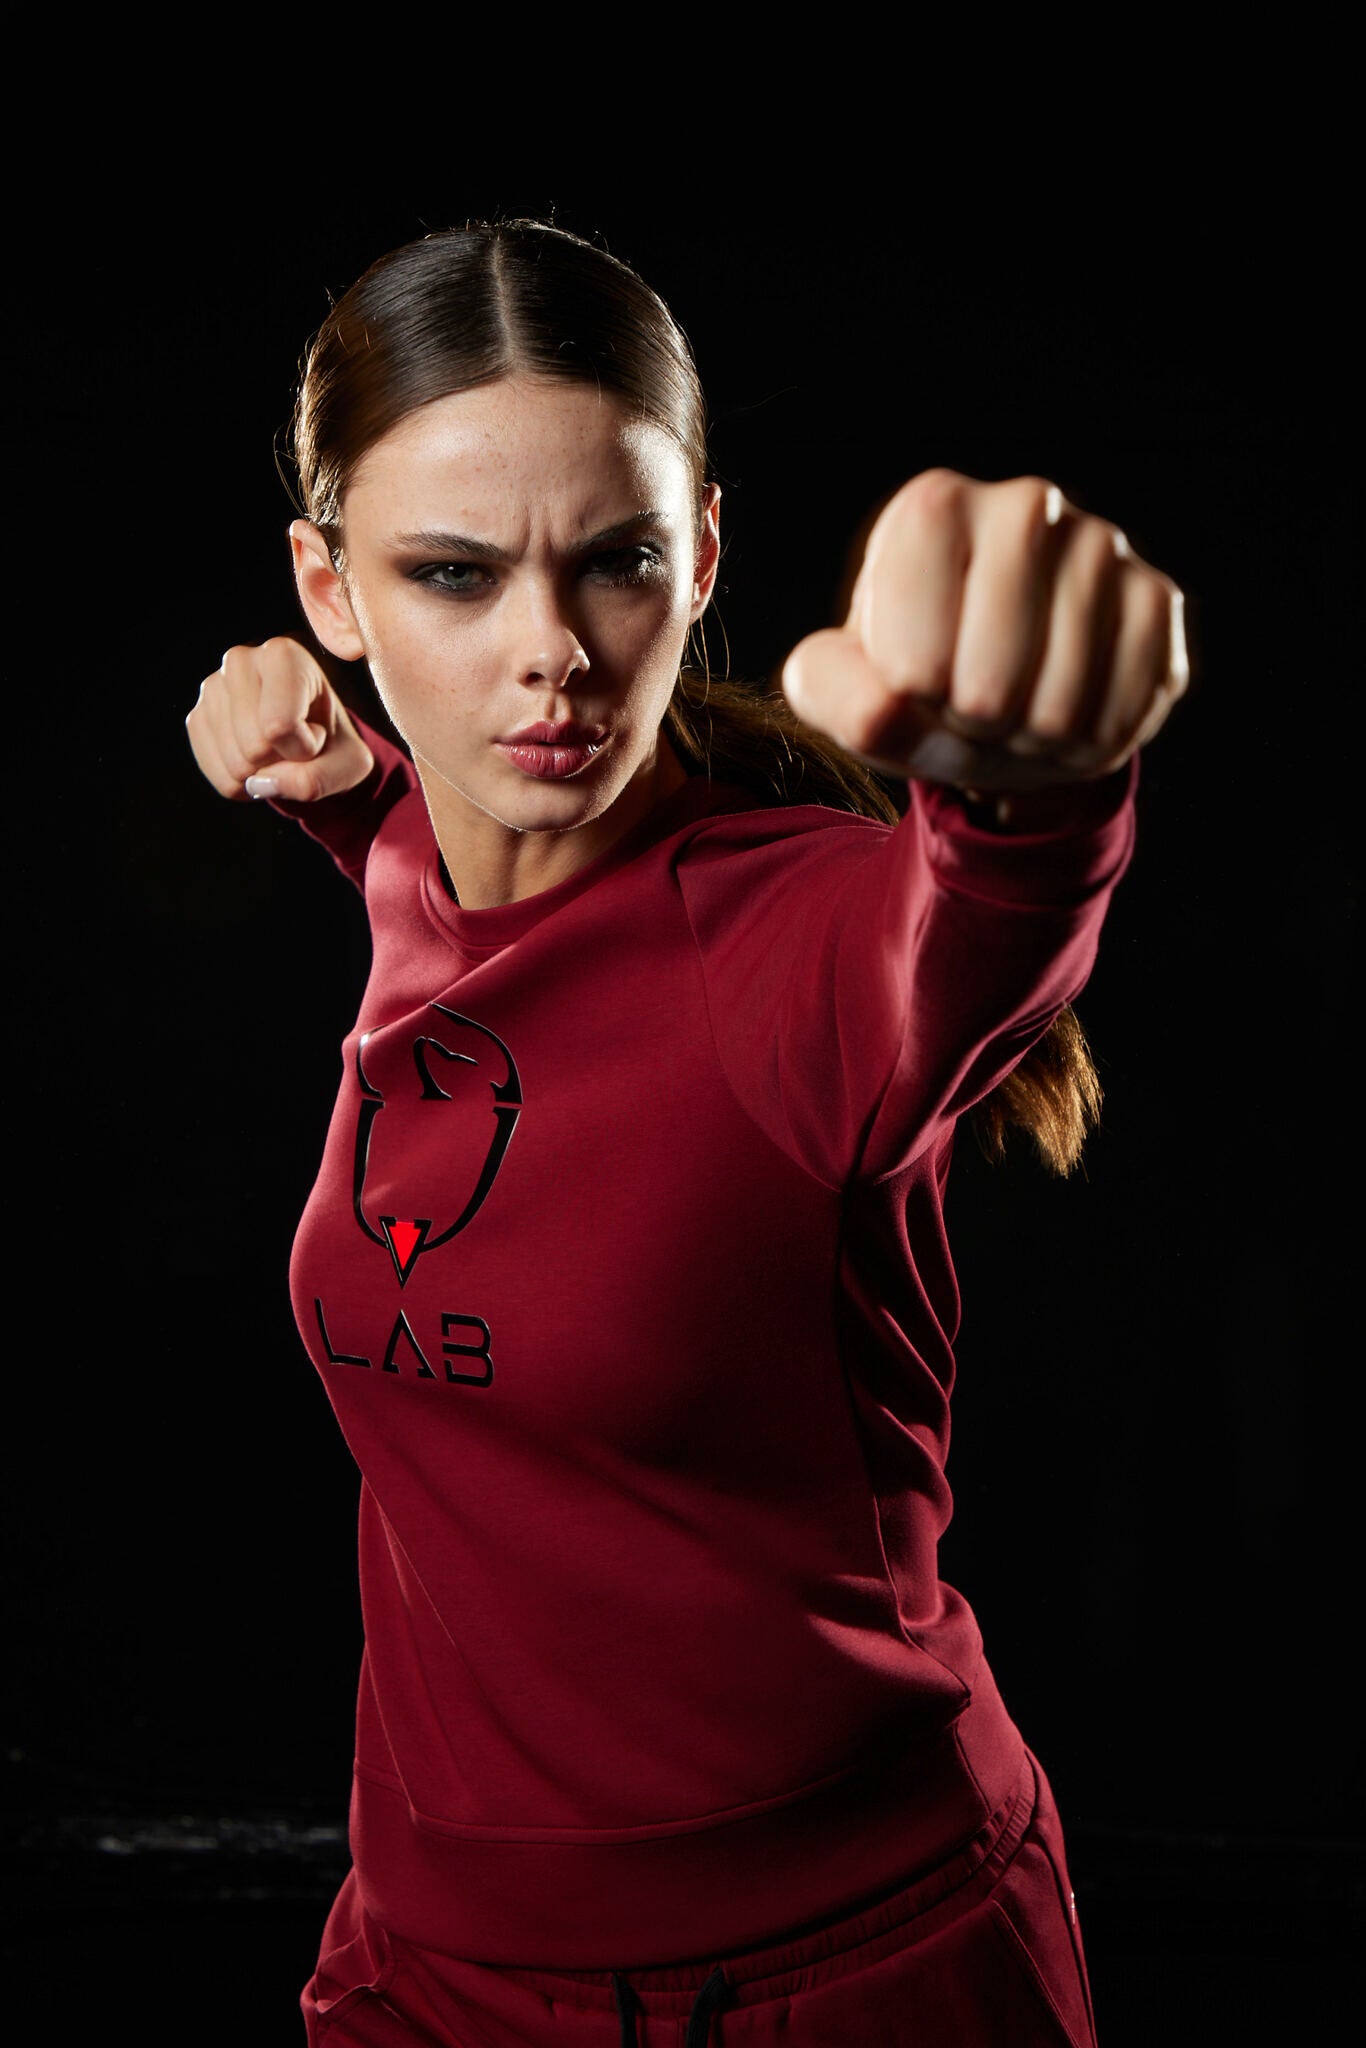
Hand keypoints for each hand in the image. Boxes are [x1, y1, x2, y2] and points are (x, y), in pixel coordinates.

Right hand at [186, 638, 373, 802]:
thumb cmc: (334, 743)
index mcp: (283, 655)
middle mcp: (239, 661)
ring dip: (263, 773)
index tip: (317, 734)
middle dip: (282, 761)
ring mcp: (212, 689)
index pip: (280, 724)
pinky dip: (244, 783)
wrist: (310, 741)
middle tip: (295, 743)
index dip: (304, 748)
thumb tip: (260, 784)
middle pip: (254, 746)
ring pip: (235, 764)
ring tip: (277, 749)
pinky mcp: (197, 718)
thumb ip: (318, 778)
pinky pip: (219, 776)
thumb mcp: (350, 763)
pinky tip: (257, 761)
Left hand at [781, 470, 1188, 791]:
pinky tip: (1071, 710)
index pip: (911, 665)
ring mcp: (1103, 545)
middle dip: (972, 729)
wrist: (1003, 694)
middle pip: (988, 690)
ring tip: (1018, 710)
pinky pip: (1120, 711)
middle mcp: (1025, 504)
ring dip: (1029, 741)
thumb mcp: (845, 687)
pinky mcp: (1158, 597)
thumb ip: (827, 691)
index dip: (912, 707)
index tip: (915, 681)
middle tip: (972, 706)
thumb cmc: (912, 680)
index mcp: (932, 509)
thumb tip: (890, 706)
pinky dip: (1086, 743)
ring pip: (1058, 709)